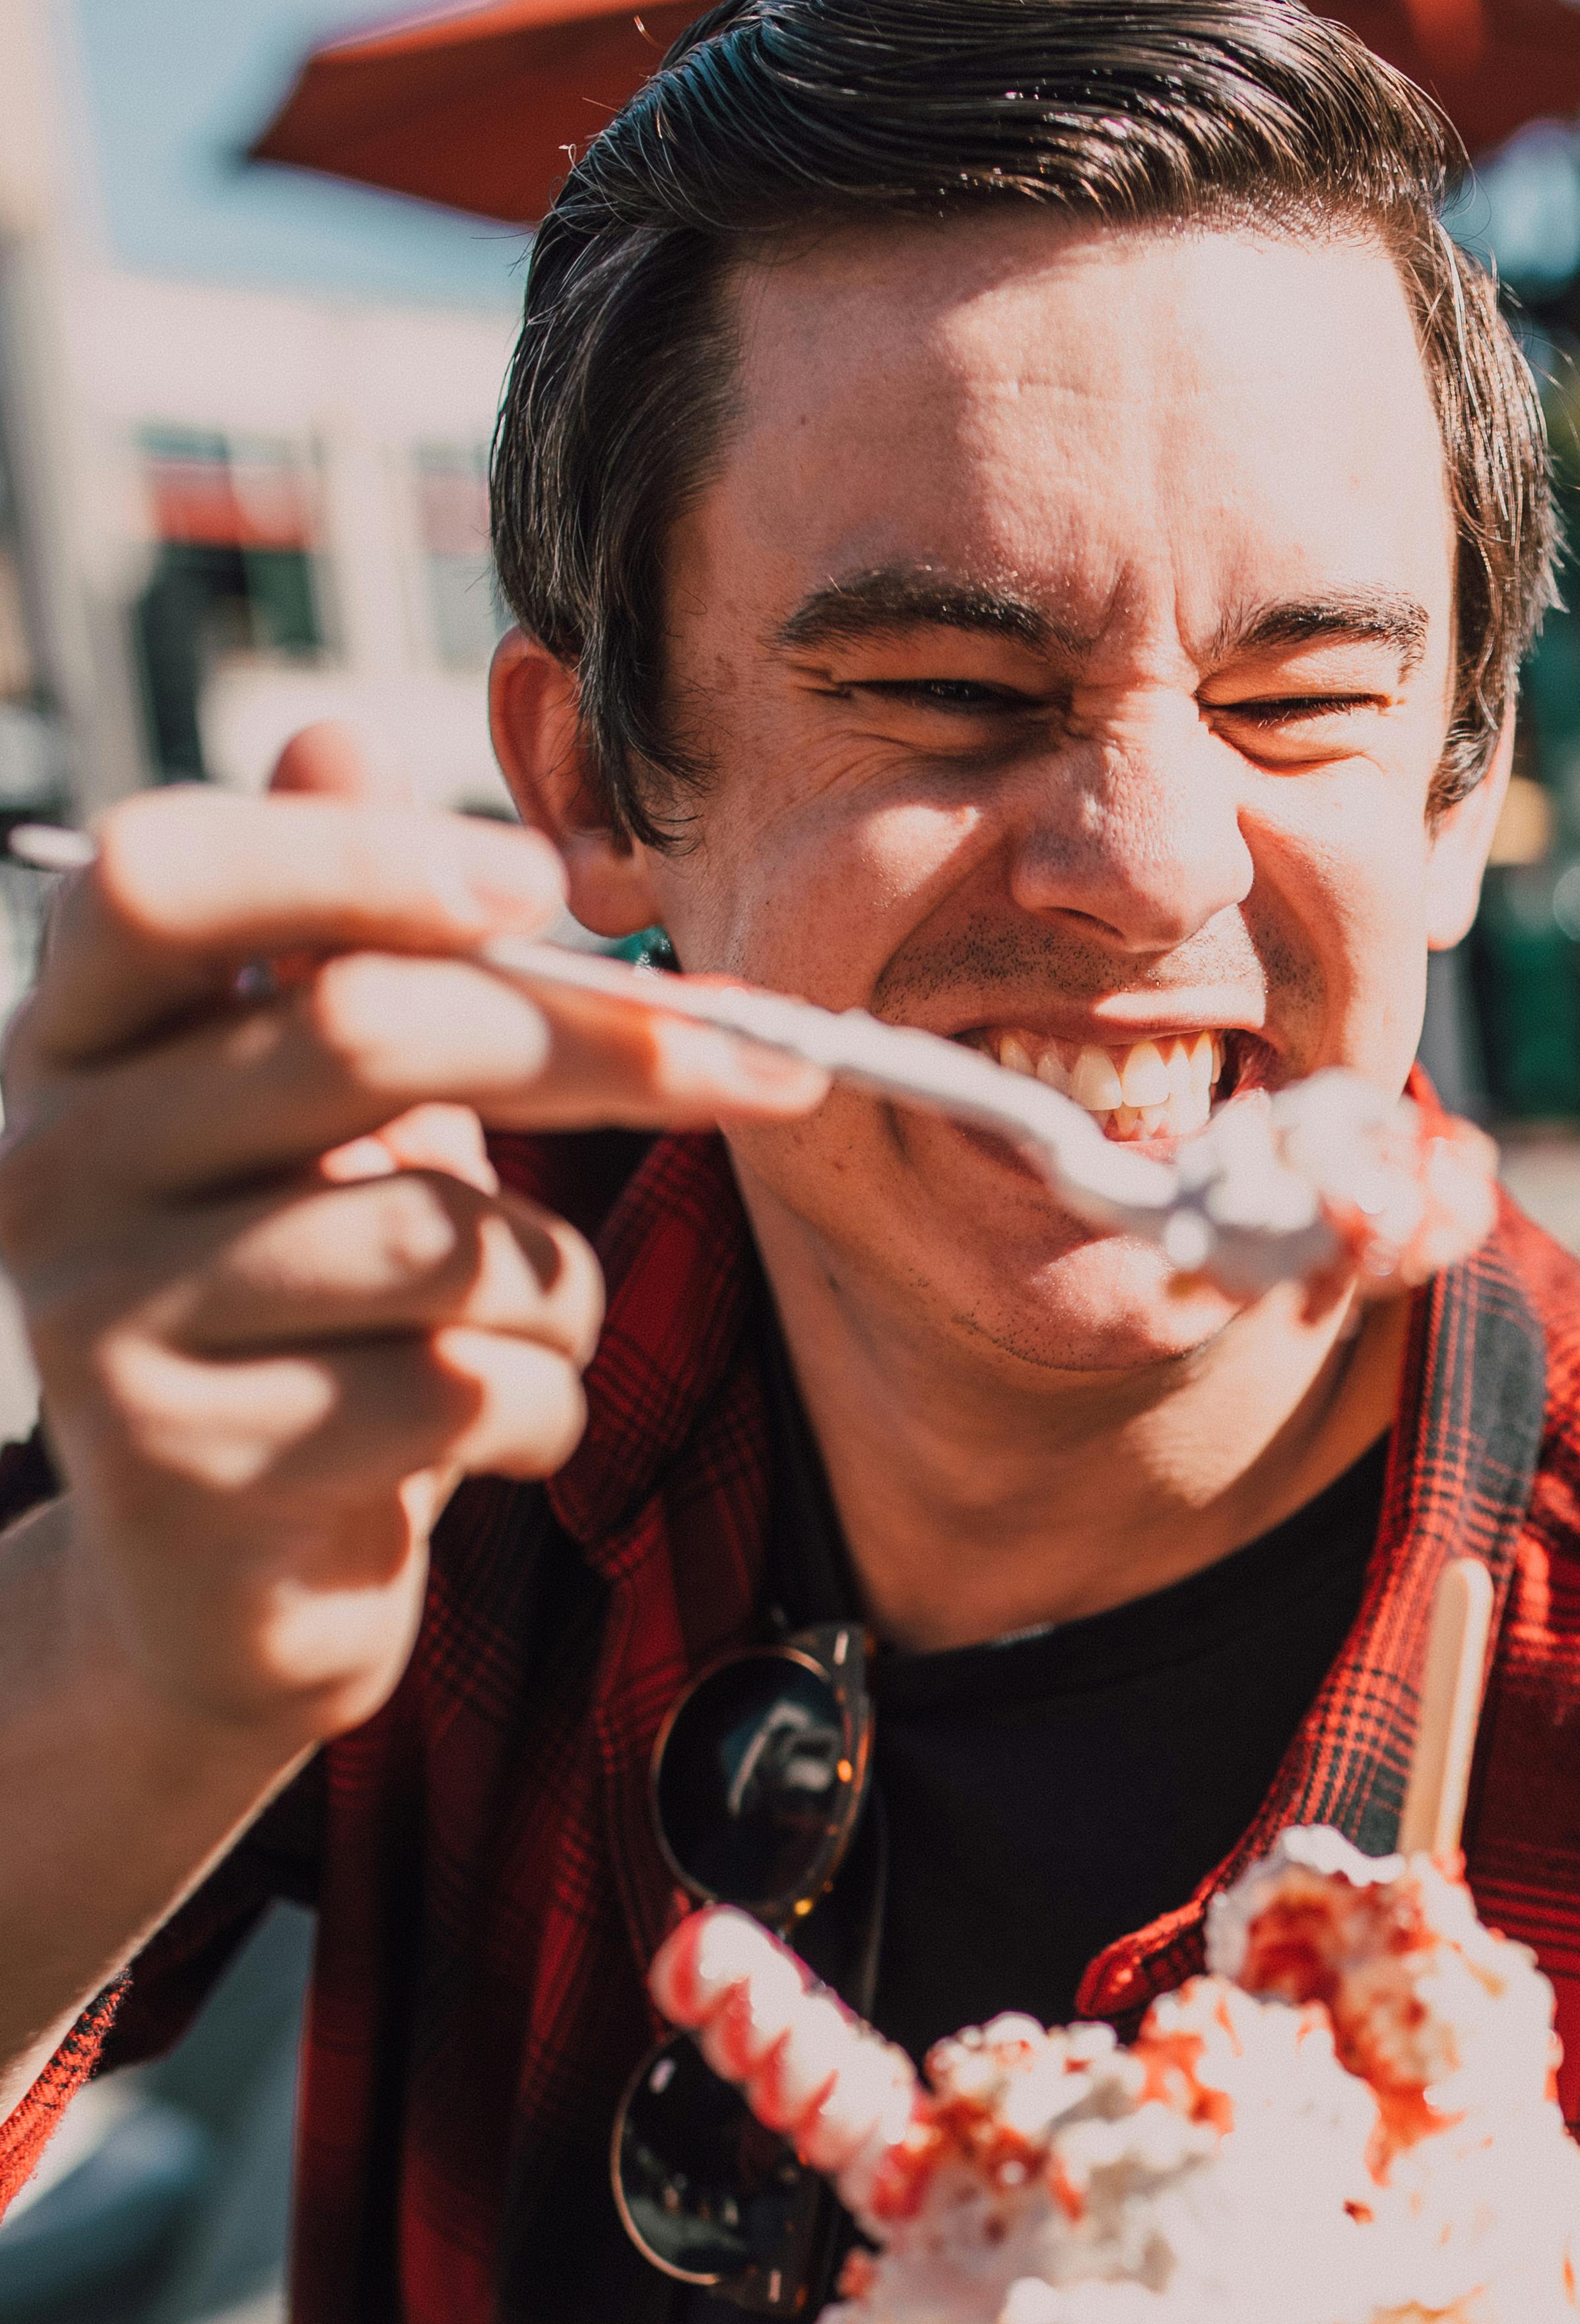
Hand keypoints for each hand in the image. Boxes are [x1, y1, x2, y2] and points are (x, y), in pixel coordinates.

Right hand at [0, 788, 824, 1761]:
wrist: (220, 1590)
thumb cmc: (306, 1313)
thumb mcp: (322, 1118)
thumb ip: (333, 943)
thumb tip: (338, 733)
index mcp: (73, 1038)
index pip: (162, 878)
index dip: (359, 860)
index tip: (541, 886)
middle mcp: (51, 1160)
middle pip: (363, 1034)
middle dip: (600, 1048)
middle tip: (765, 1068)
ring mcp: (101, 1321)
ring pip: (445, 1237)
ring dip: (566, 1281)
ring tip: (541, 1324)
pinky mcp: (191, 1473)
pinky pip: (462, 1392)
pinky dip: (546, 1409)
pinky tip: (505, 1434)